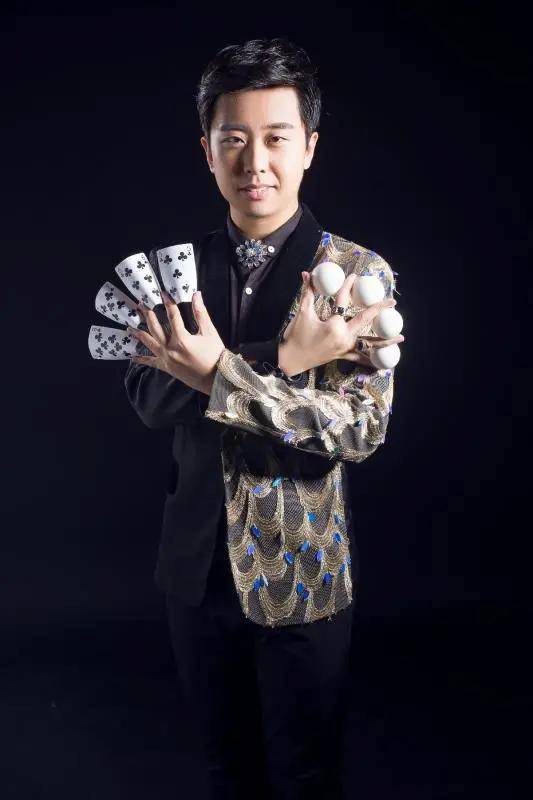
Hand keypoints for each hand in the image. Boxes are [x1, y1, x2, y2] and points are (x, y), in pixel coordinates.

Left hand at [127, 290, 224, 395]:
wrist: (216, 378)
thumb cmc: (215, 355)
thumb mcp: (209, 332)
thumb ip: (201, 313)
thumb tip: (196, 294)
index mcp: (182, 339)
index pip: (172, 315)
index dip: (168, 302)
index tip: (163, 293)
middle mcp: (170, 348)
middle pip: (155, 328)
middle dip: (147, 314)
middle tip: (140, 305)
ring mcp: (166, 358)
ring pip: (149, 343)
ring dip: (139, 334)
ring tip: (129, 327)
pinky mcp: (166, 367)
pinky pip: (151, 362)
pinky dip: (142, 360)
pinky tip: (133, 357)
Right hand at [278, 271, 404, 375]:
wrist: (289, 360)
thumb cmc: (295, 336)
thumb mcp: (302, 313)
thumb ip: (307, 293)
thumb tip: (307, 274)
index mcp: (333, 325)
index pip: (343, 301)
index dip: (347, 286)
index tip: (354, 276)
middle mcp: (343, 337)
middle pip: (365, 320)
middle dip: (379, 310)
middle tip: (392, 302)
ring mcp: (344, 348)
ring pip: (368, 344)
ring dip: (385, 341)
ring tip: (400, 337)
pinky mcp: (342, 356)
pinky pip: (360, 359)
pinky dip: (371, 360)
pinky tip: (383, 363)